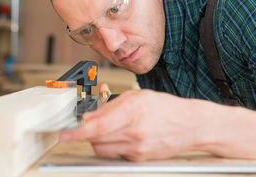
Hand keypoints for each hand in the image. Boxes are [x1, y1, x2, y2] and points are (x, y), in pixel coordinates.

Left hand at [59, 87, 206, 160]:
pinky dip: (112, 144)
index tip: (64, 134)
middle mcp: (135, 132)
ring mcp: (137, 149)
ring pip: (102, 149)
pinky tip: (121, 134)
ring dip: (97, 140)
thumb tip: (89, 116)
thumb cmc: (165, 108)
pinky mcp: (139, 158)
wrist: (190, 125)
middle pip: (96, 140)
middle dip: (85, 133)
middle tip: (82, 126)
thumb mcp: (137, 97)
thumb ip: (110, 106)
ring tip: (106, 128)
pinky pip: (115, 153)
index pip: (98, 126)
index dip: (77, 132)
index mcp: (133, 111)